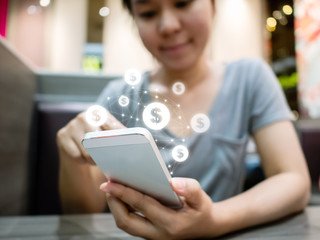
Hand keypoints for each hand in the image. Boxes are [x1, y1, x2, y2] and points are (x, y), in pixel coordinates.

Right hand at [57, 107, 124, 163]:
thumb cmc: (96, 141)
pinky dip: (82, 160)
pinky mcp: (62, 135)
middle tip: (108, 159)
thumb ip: (118, 134)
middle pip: (98, 139)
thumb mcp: (108, 134)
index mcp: (99, 112)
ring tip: (95, 159)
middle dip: (104, 152)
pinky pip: (76, 155)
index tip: (122, 146)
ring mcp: (72, 125)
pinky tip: (83, 158)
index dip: (117, 138)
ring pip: (87, 150)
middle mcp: (84, 116)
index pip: (111, 125)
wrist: (74, 147)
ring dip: (93, 159)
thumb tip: (131, 138)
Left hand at [100, 178, 220, 239]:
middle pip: (126, 221)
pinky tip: (122, 196)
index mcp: (171, 224)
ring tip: (112, 189)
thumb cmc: (201, 211)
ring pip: (126, 224)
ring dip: (115, 207)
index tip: (110, 183)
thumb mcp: (202, 199)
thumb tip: (173, 183)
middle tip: (107, 185)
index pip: (142, 206)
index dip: (124, 193)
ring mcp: (153, 236)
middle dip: (113, 203)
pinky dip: (122, 209)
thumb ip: (190, 189)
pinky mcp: (149, 233)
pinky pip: (130, 223)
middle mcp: (159, 233)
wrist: (206, 228)